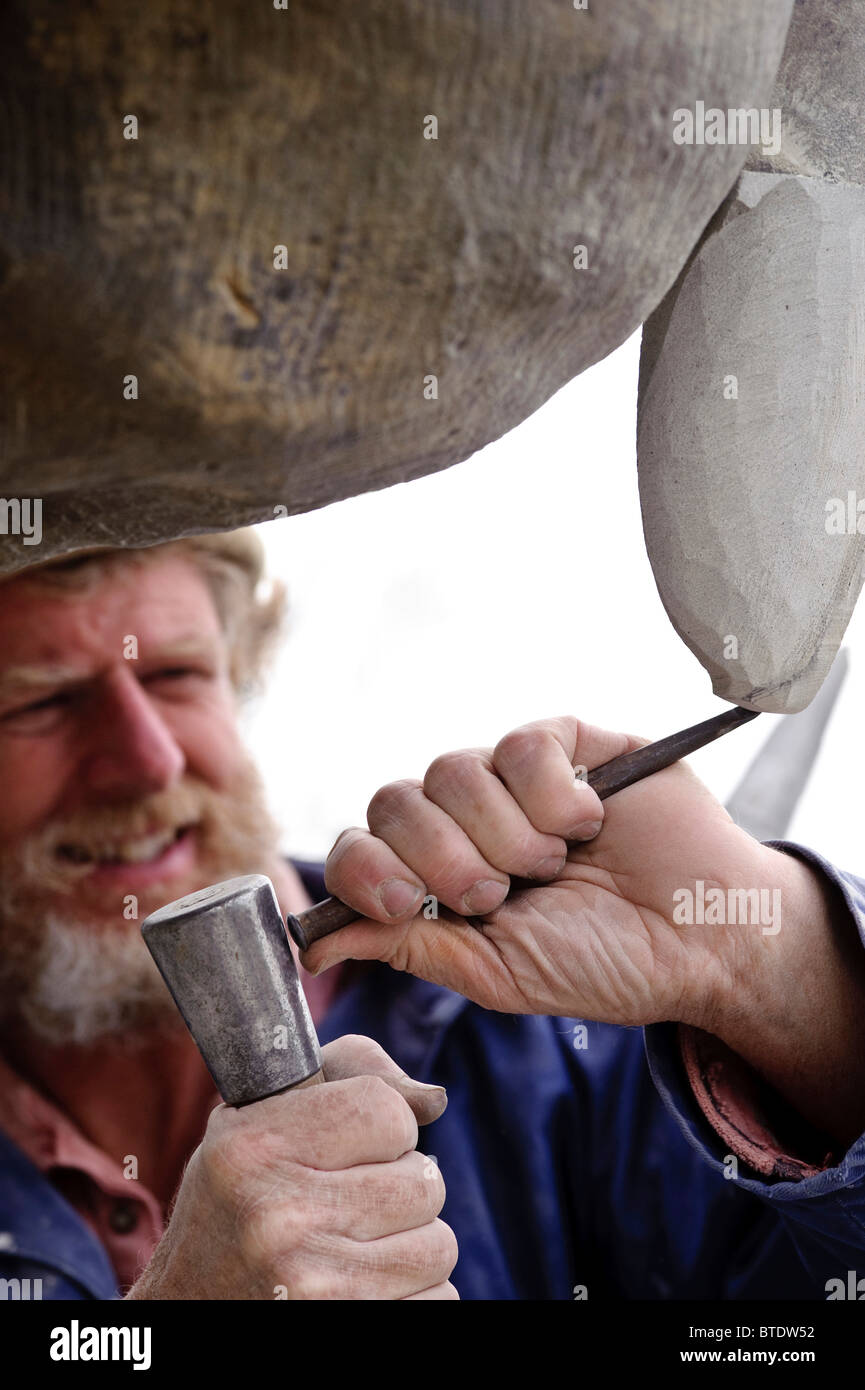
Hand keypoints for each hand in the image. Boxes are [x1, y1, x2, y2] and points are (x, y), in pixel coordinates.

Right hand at [126, 1035, 457, 1299]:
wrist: (188, 1305)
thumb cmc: (238, 1199)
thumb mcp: (262, 1117)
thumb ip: (354, 1075)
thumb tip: (433, 1101)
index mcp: (256, 1148)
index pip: (388, 1110)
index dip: (386, 1127)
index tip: (360, 1146)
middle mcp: (279, 1216)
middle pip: (425, 1183)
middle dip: (401, 1190)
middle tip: (358, 1202)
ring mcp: (311, 1285)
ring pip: (438, 1247)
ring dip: (411, 1245)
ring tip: (360, 1245)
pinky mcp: (342, 1330)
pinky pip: (439, 1300)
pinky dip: (414, 1294)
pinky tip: (366, 1285)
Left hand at [303, 716, 780, 1029]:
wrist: (701, 941)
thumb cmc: (603, 962)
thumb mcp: (496, 973)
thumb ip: (408, 947)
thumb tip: (312, 944)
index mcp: (439, 876)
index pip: (362, 847)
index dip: (366, 869)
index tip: (402, 903)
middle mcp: (466, 820)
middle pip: (395, 801)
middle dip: (443, 861)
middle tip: (499, 896)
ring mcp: (512, 778)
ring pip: (452, 770)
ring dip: (504, 836)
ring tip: (553, 866)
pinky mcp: (566, 742)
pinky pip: (520, 744)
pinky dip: (551, 795)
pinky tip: (589, 821)